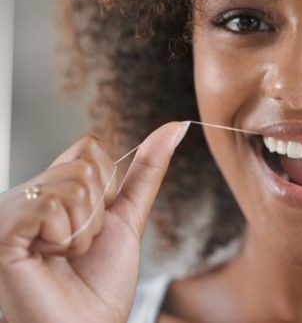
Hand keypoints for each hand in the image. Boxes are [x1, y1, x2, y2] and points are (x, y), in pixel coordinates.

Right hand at [0, 121, 187, 322]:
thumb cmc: (101, 282)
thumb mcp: (128, 217)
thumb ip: (146, 171)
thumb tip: (175, 127)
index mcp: (52, 188)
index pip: (90, 148)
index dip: (107, 187)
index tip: (96, 222)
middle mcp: (26, 194)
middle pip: (85, 165)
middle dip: (98, 212)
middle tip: (79, 246)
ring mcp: (11, 212)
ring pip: (73, 185)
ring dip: (84, 230)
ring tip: (64, 256)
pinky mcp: (3, 233)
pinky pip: (50, 207)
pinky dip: (65, 239)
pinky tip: (47, 260)